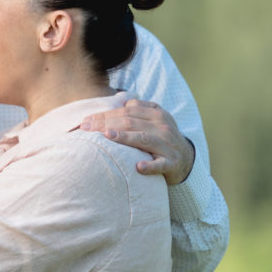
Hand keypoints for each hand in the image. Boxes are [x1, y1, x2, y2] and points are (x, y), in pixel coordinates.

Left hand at [80, 98, 194, 184]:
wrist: (186, 159)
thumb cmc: (161, 139)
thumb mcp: (153, 120)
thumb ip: (136, 111)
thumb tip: (114, 104)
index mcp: (156, 114)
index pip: (126, 111)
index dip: (105, 114)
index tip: (85, 120)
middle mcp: (162, 126)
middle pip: (130, 122)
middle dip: (105, 123)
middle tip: (85, 128)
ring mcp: (167, 145)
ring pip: (143, 139)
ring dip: (124, 137)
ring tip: (107, 136)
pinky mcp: (171, 163)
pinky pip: (160, 164)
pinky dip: (150, 166)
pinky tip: (138, 167)